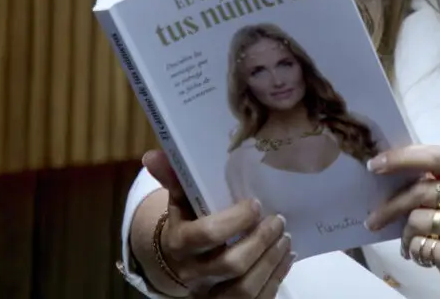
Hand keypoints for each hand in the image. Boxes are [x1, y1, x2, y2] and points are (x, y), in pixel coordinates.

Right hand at [141, 150, 294, 297]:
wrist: (182, 259)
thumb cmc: (188, 221)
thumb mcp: (180, 199)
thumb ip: (173, 176)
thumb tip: (153, 154)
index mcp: (179, 242)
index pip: (206, 234)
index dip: (234, 221)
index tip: (255, 204)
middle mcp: (193, 272)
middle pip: (231, 265)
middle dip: (260, 241)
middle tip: (278, 220)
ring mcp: (211, 292)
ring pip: (244, 289)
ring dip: (271, 262)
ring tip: (285, 238)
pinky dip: (276, 279)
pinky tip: (286, 258)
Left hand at [363, 145, 439, 298]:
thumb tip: (393, 176)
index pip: (438, 157)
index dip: (404, 157)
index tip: (375, 164)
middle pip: (422, 190)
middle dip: (391, 205)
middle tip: (372, 219)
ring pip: (418, 219)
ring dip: (406, 235)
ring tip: (413, 245)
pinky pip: (421, 245)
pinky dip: (414, 252)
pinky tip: (423, 257)